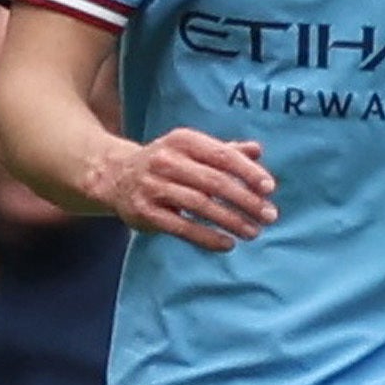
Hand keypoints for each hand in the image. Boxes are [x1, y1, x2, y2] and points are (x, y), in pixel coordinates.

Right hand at [96, 128, 277, 251]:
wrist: (115, 176)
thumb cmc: (165, 163)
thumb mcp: (191, 150)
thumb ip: (225, 151)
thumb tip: (257, 150)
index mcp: (182, 140)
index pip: (222, 155)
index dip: (247, 172)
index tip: (269, 188)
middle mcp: (166, 160)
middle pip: (214, 181)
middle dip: (245, 200)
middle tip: (269, 215)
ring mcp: (153, 187)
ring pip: (200, 205)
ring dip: (231, 220)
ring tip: (253, 232)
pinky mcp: (145, 212)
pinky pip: (181, 227)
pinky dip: (207, 237)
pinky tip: (227, 243)